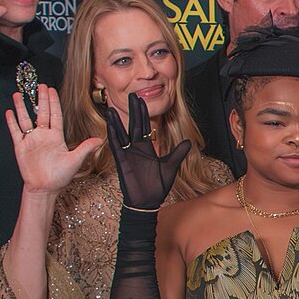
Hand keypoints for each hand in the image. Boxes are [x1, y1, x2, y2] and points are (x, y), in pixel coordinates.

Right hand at [5, 88, 99, 194]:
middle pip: (40, 113)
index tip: (51, 89)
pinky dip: (11, 121)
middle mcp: (43, 135)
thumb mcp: (75, 160)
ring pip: (25, 119)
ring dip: (22, 107)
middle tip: (40, 85)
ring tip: (19, 94)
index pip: (54, 115)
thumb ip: (86, 148)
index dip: (53, 102)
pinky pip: (15, 131)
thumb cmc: (60, 176)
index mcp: (56, 136)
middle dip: (40, 99)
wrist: (45, 188)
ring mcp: (31, 140)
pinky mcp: (20, 147)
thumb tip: (100, 140)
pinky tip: (9, 111)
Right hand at [104, 93, 190, 210]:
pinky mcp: (122, 162)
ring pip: (121, 134)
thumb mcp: (170, 167)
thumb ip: (177, 154)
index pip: (144, 127)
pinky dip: (113, 136)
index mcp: (147, 148)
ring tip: (112, 108)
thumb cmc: (156, 186)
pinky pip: (116, 146)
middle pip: (133, 126)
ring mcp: (128, 154)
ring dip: (116, 122)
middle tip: (131, 96)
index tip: (140, 100)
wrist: (147, 202)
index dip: (142, 113)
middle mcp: (136, 149)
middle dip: (133, 111)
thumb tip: (188, 142)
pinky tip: (109, 125)